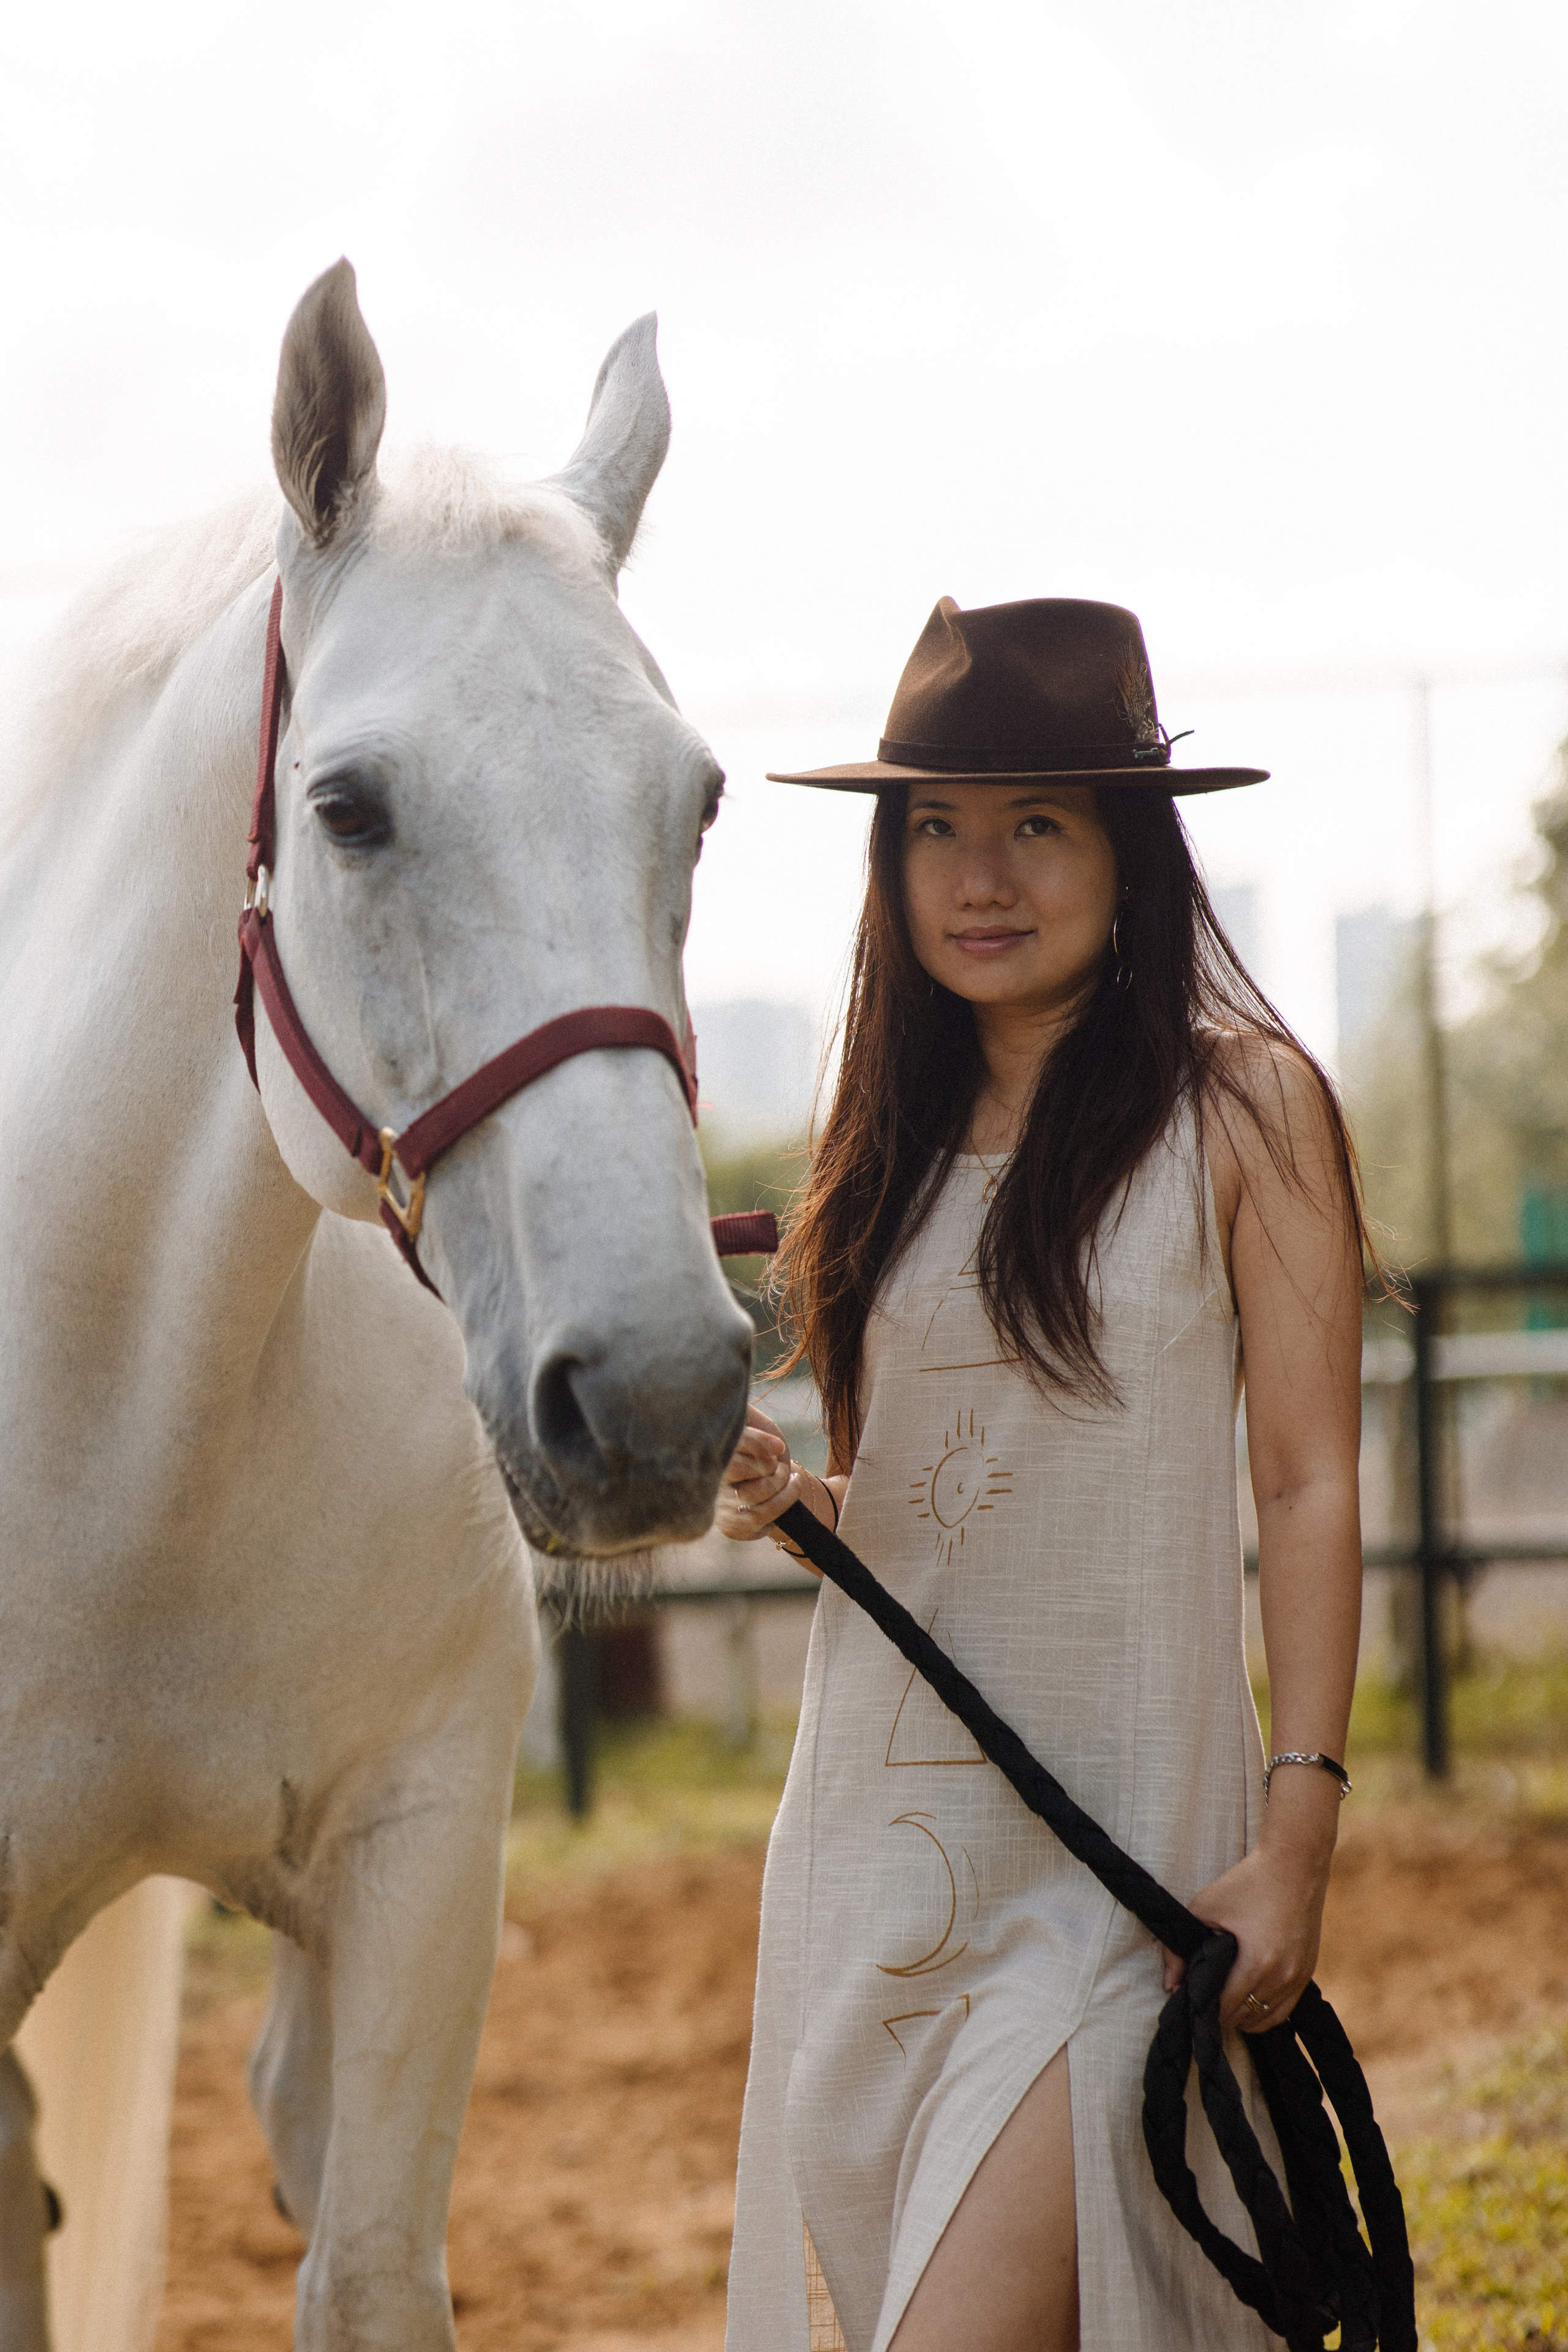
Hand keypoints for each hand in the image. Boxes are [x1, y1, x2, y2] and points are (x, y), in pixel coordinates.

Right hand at [715, 1404, 804, 1541]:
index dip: (756, 1443)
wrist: (773, 1486)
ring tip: (785, 1474)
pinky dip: (788, 1497)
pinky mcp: (733, 1527)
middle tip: (775, 1463)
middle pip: (740, 1468)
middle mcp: (709, 1481)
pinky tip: (792, 1486)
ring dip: (782, 1480)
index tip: (778, 1446)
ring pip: (757, 1491)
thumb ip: (741, 1411)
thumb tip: (734, 1400)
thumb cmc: (759, 1449)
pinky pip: (766, 1514)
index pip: (728, 1445)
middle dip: (769, 1464)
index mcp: (710, 1453)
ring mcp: (719, 1506)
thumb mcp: (751, 1421)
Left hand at [1159, 1843, 1329, 2033]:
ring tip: (1226, 2004)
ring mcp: (1299, 1977)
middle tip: (1206, 1999)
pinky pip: (1286, 2009)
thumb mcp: (1204, 1907)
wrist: (1294, 1865)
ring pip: (1268, 2020)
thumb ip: (1178, 1949)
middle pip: (1246, 2018)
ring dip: (1245, 2017)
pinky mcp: (1308, 1971)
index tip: (1194, 1999)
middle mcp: (1282, 1977)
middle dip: (1223, 2014)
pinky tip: (1249, 2000)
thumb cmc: (1247, 1883)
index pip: (1227, 2009)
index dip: (1206, 2008)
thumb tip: (1170, 1985)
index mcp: (1257, 1963)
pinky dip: (1266, 2011)